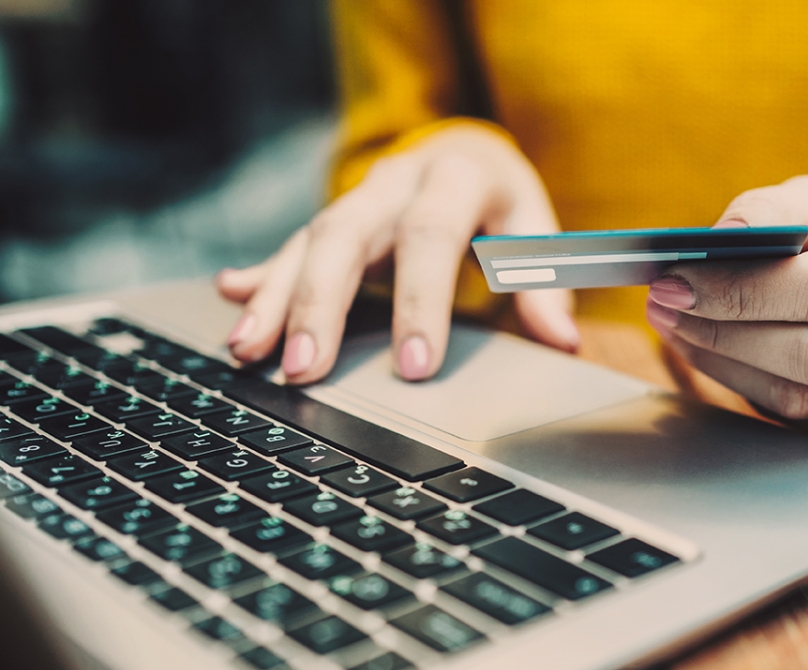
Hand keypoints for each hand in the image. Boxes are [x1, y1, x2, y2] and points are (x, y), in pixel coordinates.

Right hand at [215, 124, 578, 383]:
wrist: (466, 149)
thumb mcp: (535, 230)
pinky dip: (261, 277)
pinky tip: (232, 300)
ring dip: (275, 298)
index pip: (430, 238)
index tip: (414, 366)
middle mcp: (396, 181)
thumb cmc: (503, 201)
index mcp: (454, 178)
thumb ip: (545, 283)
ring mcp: (358, 198)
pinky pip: (290, 245)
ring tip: (248, 352)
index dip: (420, 302)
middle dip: (320, 304)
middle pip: (346, 234)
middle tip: (305, 369)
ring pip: (307, 241)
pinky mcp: (334, 219)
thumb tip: (563, 340)